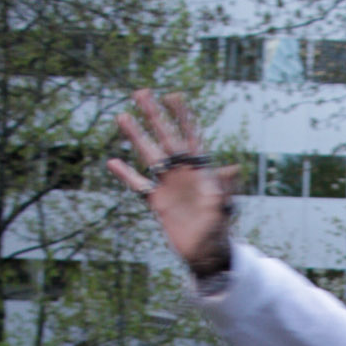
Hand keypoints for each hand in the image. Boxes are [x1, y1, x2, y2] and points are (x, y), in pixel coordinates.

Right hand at [107, 90, 235, 277]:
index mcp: (200, 170)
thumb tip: (232, 167)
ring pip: (149, 155)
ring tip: (122, 116)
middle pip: (166, 138)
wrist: (206, 253)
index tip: (172, 95)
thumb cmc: (220, 230)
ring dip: (136, 136)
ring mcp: (169, 186)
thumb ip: (225, 187)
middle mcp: (183, 173)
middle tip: (141, 93)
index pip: (191, 136)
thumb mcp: (223, 207)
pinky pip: (138, 185)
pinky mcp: (158, 202)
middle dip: (154, 116)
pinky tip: (112, 162)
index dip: (182, 117)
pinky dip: (126, 175)